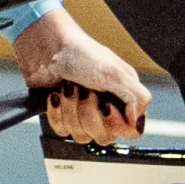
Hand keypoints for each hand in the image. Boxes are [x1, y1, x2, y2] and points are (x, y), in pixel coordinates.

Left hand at [11, 9, 148, 144]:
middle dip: (89, 114)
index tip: (106, 107)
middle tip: (85, 91)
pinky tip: (56, 95)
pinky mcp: (62, 114)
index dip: (117, 124)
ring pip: (81, 135)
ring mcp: (82, 113)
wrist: (46, 47)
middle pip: (103, 136)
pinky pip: (61, 130)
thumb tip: (138, 124)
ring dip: (71, 110)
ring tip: (69, 89)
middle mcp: (105, 108)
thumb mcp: (116, 73)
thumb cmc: (81, 53)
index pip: (130, 132)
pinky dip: (56, 111)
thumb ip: (136, 98)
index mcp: (124, 98)